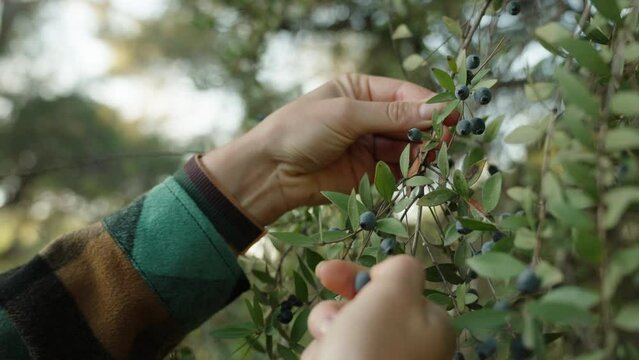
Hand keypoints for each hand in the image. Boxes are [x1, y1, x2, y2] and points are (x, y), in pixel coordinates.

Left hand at [201, 74, 456, 225]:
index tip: (453, 115)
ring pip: (410, 146)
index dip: (430, 104)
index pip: (406, 93)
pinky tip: (416, 171)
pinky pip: (399, 170)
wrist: (271, 172)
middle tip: (444, 141)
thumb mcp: (346, 114)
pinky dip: (411, 171)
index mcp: (362, 91)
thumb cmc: (300, 130)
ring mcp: (371, 145)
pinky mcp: (370, 173)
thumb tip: (436, 110)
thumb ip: (391, 115)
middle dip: (429, 129)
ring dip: (422, 151)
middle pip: (413, 120)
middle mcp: (370, 117)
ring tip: (428, 157)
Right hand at [302, 255, 454, 359]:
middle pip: (363, 310)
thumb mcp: (393, 293)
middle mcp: (410, 348)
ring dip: (326, 338)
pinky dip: (322, 358)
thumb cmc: (372, 350)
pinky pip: (332, 356)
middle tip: (330, 327)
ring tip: (328, 355)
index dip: (358, 276)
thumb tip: (392, 273)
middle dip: (337, 313)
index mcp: (431, 325)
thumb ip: (400, 269)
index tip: (324, 272)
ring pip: (341, 334)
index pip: (393, 285)